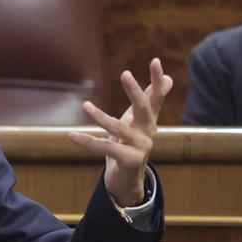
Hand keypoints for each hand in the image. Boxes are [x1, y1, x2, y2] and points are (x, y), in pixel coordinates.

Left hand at [68, 58, 171, 206]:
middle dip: (135, 91)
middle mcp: (149, 132)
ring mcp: (141, 148)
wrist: (128, 180)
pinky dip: (87, 141)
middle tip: (125, 74)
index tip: (155, 60)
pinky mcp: (129, 161)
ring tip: (85, 105)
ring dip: (100, 116)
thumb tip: (169, 78)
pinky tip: (72, 135)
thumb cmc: (131, 145)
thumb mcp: (139, 122)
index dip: (156, 80)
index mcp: (149, 120)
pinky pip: (105, 147)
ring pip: (118, 128)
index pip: (155, 96)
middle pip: (143, 108)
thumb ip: (152, 100)